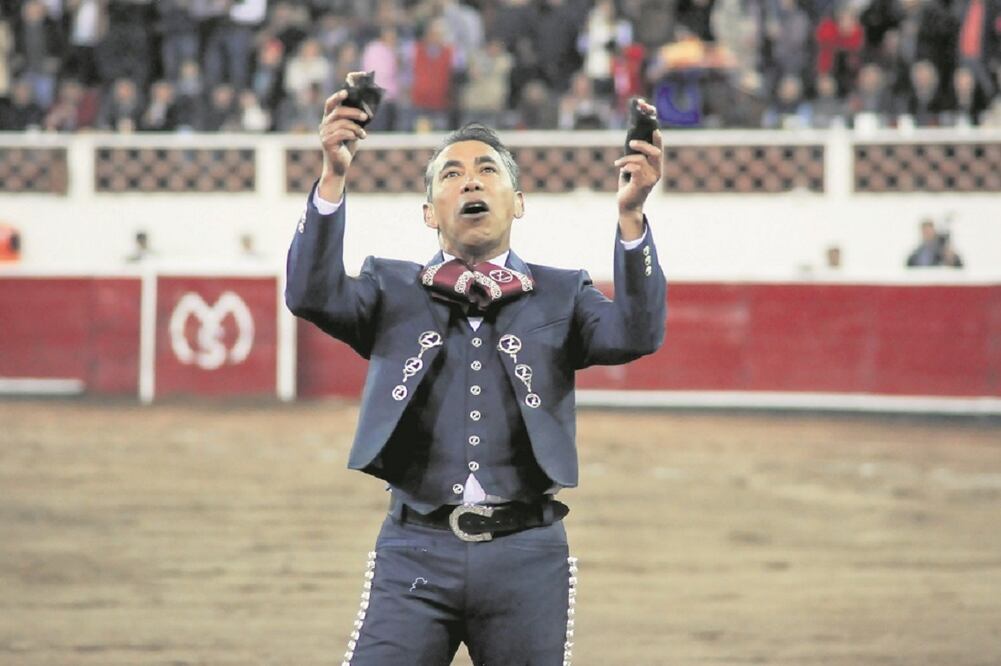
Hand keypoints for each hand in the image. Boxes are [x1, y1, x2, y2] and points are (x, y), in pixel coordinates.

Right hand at [317, 72, 369, 199]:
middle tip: (365, 117)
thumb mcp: (352, 131)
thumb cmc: (346, 147)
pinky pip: (342, 133)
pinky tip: (358, 139)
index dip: (337, 97)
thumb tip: (366, 110)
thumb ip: (355, 121)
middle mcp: (324, 124)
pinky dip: (353, 135)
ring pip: (342, 123)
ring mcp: (324, 133)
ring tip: (362, 135)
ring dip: (356, 128)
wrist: (340, 166)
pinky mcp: (327, 142)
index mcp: (329, 119)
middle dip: (354, 112)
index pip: (330, 104)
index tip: (346, 92)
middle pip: (338, 111)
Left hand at [614, 100, 661, 217]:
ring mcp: (651, 179)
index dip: (658, 138)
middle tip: (631, 142)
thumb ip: (635, 158)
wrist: (627, 206)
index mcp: (656, 168)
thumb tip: (631, 142)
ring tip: (618, 163)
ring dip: (627, 158)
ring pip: (640, 159)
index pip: (659, 150)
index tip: (654, 127)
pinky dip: (626, 166)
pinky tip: (620, 169)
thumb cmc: (629, 186)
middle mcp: (656, 173)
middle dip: (643, 144)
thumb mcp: (633, 170)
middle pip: (655, 152)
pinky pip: (635, 168)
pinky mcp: (642, 184)